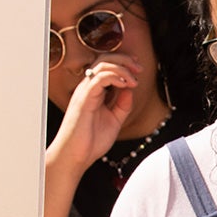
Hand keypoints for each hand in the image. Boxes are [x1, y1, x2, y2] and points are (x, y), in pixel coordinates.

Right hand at [48, 54, 144, 175]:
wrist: (76, 156)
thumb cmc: (90, 141)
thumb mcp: (114, 121)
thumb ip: (122, 106)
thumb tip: (130, 90)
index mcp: (94, 92)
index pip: (107, 67)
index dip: (124, 64)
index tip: (138, 69)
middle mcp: (88, 88)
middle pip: (104, 60)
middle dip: (125, 60)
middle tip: (139, 68)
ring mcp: (85, 92)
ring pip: (102, 65)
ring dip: (122, 67)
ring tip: (134, 78)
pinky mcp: (84, 98)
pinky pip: (99, 78)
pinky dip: (115, 76)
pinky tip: (125, 84)